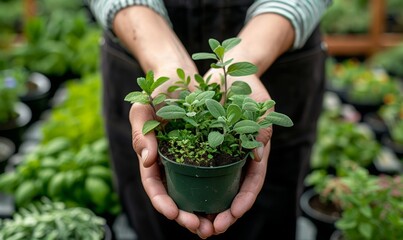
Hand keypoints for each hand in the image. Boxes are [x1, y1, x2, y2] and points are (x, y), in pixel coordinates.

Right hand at [129, 68, 218, 237]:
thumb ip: (141, 134)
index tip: (173, 214)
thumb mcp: (144, 110)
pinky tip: (234, 203)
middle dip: (189, 216)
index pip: (155, 186)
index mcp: (154, 158)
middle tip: (204, 230)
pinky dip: (225, 191)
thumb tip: (147, 161)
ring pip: (200, 192)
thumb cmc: (158, 92)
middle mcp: (173, 163)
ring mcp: (193, 159)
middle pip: (179, 197)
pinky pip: (218, 175)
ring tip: (221, 225)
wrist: (181, 77)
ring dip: (210, 211)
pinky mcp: (212, 151)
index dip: (163, 203)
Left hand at [202, 70, 272, 234]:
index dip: (243, 202)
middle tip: (207, 230)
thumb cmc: (247, 85)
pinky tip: (178, 199)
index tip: (231, 216)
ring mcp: (218, 153)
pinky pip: (194, 170)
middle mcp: (236, 157)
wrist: (225, 69)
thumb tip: (257, 160)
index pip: (251, 183)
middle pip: (230, 192)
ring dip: (202, 207)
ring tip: (191, 222)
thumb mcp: (260, 103)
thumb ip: (262, 128)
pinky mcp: (200, 146)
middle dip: (221, 214)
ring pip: (211, 187)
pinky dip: (188, 187)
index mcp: (253, 152)